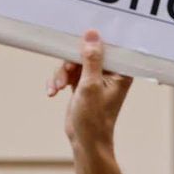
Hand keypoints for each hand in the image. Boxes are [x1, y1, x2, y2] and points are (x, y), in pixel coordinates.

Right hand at [49, 30, 132, 173]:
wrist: (85, 141)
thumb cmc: (94, 118)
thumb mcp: (90, 85)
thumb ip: (91, 59)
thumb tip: (92, 34)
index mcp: (121, 71)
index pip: (108, 46)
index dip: (93, 39)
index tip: (78, 33)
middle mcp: (111, 72)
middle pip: (86, 52)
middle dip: (70, 63)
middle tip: (65, 75)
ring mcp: (96, 78)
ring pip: (73, 62)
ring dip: (61, 73)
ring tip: (57, 88)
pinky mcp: (83, 84)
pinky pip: (67, 73)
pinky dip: (58, 80)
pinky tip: (52, 91)